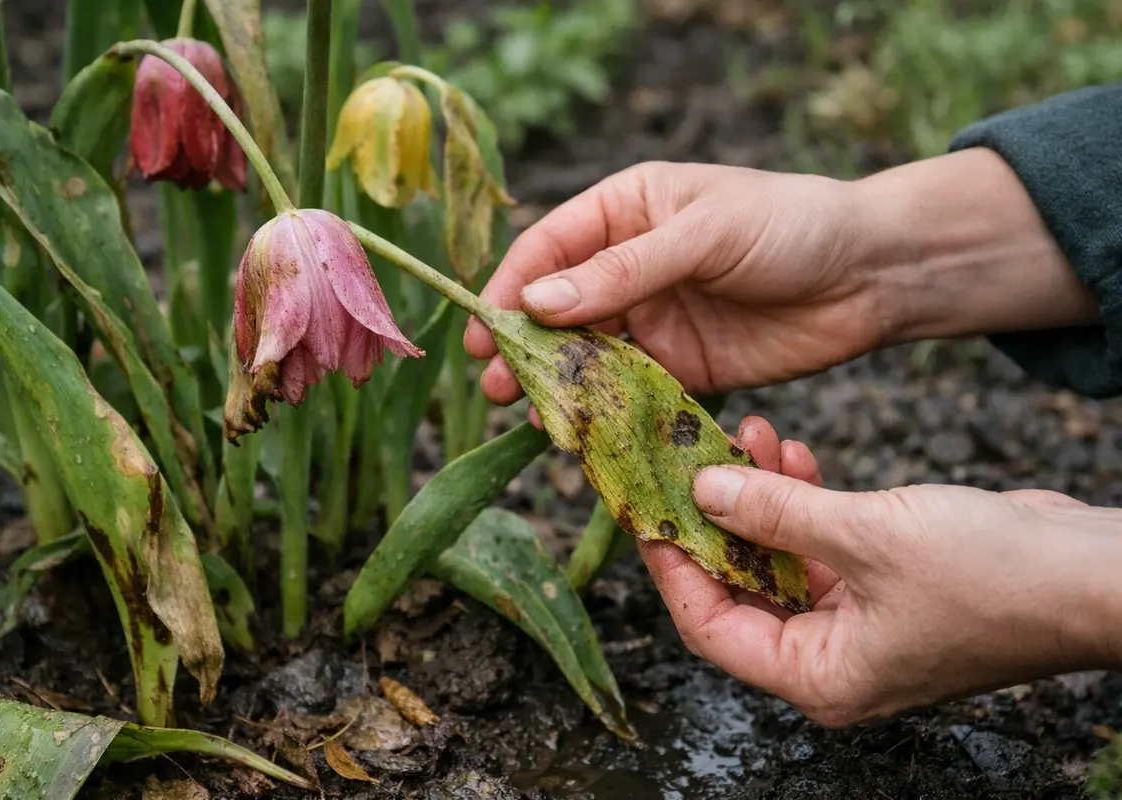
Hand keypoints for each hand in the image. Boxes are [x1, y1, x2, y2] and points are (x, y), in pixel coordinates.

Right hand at [465, 151, 1098, 405]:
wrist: (873, 274)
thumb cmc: (791, 224)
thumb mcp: (704, 233)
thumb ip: (623, 270)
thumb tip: (537, 302)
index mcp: (627, 210)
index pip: (550, 247)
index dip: (513, 287)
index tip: (488, 328)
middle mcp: (630, 265)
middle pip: (558, 308)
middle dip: (525, 344)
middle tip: (497, 382)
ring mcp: (655, 319)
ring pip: (588, 355)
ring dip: (558, 383)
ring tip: (529, 412)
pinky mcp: (683, 368)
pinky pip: (631, 392)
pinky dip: (605, 411)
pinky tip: (582, 431)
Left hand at [648, 416, 1121, 727]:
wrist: (1092, 571)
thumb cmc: (993, 576)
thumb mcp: (866, 536)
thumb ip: (776, 513)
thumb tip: (702, 490)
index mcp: (818, 676)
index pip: (710, 626)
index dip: (671, 566)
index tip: (646, 508)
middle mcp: (831, 658)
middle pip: (739, 588)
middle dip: (717, 518)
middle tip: (692, 457)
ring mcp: (859, 622)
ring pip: (778, 558)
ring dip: (759, 499)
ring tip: (746, 437)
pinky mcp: (884, 584)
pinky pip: (819, 544)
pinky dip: (801, 501)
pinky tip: (788, 455)